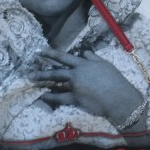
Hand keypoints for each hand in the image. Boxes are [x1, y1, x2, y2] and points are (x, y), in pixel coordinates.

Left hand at [28, 49, 142, 124]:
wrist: (119, 97)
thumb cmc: (114, 80)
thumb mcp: (104, 64)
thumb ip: (93, 57)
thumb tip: (84, 52)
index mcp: (83, 64)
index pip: (63, 57)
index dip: (50, 53)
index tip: (39, 51)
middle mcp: (76, 74)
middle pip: (55, 71)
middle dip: (41, 71)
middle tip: (30, 72)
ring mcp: (74, 86)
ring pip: (55, 84)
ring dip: (43, 83)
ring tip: (33, 83)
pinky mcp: (75, 98)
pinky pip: (59, 97)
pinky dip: (49, 97)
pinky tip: (42, 96)